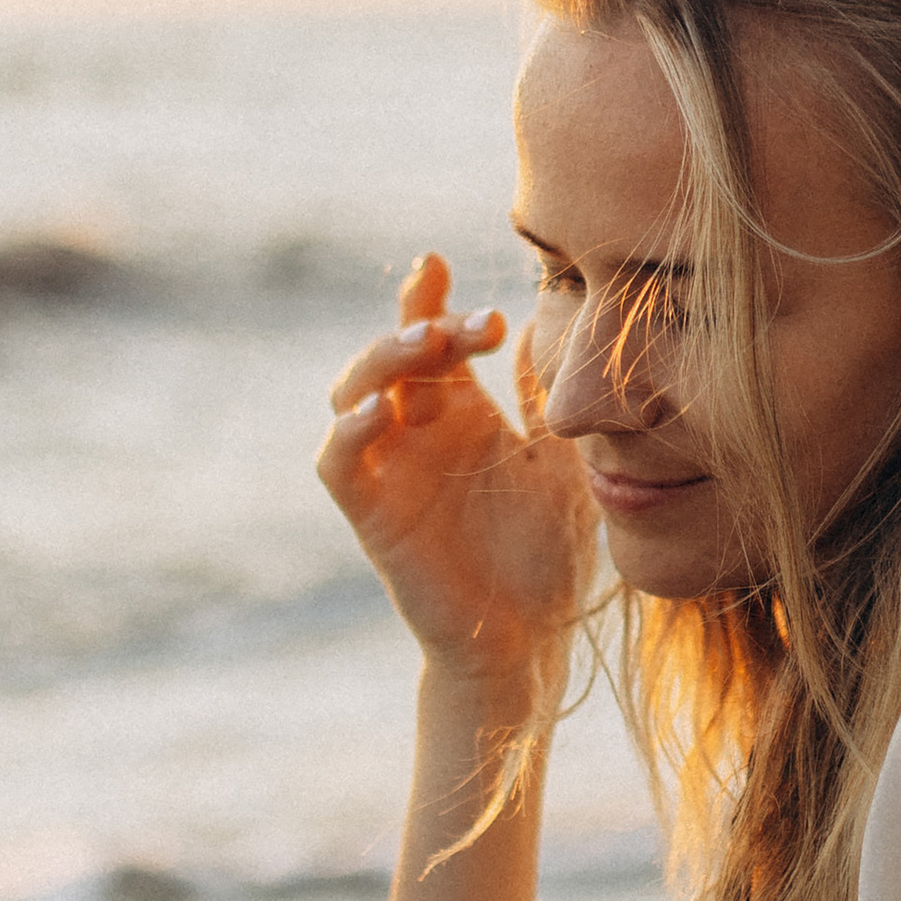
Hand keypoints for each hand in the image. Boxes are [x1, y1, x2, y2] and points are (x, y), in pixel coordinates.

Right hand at [318, 253, 595, 700]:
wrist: (529, 640)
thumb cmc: (547, 552)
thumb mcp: (561, 460)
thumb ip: (545, 398)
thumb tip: (542, 321)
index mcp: (462, 413)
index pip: (431, 338)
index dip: (426, 297)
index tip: (441, 260)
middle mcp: (418, 432)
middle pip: (392, 354)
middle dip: (422, 323)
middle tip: (473, 325)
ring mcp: (390, 470)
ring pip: (351, 393)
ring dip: (380, 360)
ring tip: (423, 343)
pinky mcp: (372, 515)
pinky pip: (339, 463)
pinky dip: (348, 431)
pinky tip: (381, 411)